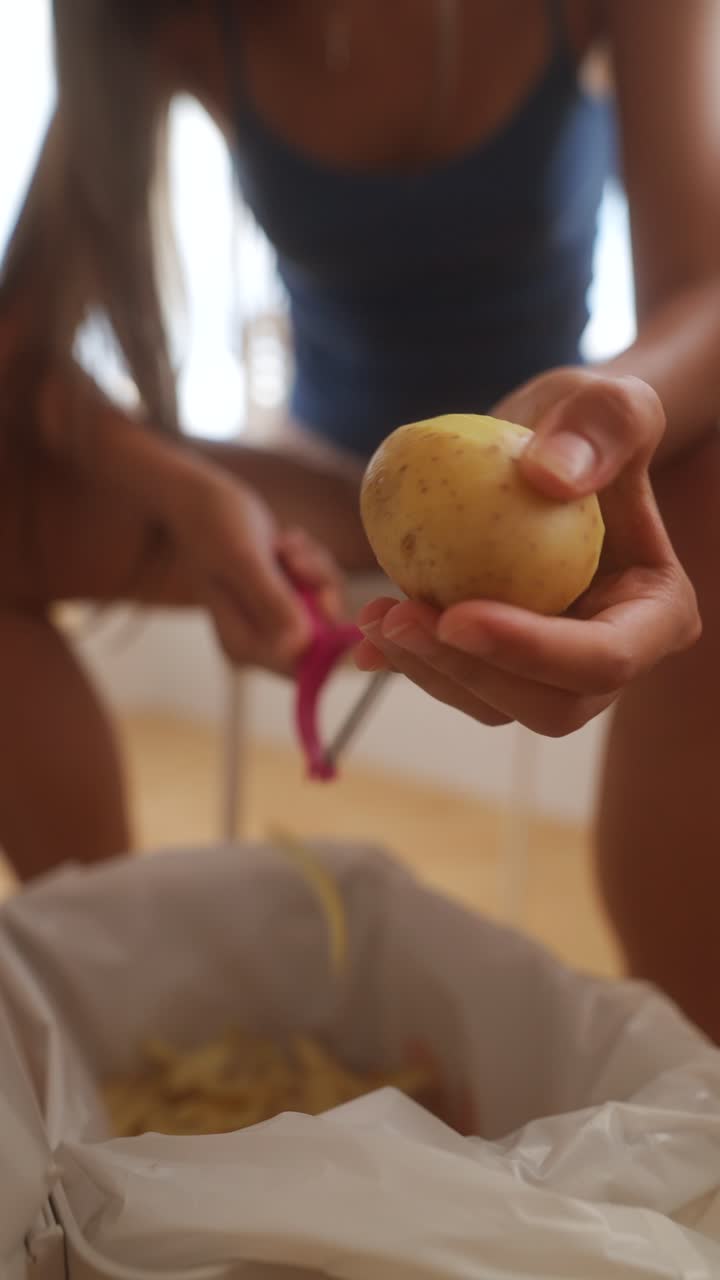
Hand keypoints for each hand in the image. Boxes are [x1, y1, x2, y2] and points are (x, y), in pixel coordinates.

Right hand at [168, 466, 343, 675]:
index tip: (328, 598)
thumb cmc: (212, 526)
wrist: (199, 498)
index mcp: (243, 646)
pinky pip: (320, 587)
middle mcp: (260, 640)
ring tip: (282, 543)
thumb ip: (270, 599)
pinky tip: (283, 541)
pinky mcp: (283, 597)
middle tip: (293, 557)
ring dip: (314, 569)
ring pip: (326, 606)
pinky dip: (311, 561)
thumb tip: (300, 642)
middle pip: (323, 637)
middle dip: (319, 591)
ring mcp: (272, 618)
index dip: (330, 644)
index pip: (302, 669)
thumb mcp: (242, 559)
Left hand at [355, 369, 700, 735]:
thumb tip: (547, 477)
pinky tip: (364, 637)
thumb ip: (603, 424)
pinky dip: (410, 664)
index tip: (457, 614)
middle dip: (469, 673)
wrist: (550, 449)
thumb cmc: (590, 426)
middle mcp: (609, 656)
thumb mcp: (610, 402)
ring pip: (495, 704)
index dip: (531, 651)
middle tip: (400, 620)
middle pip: (548, 705)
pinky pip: (458, 680)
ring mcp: (554, 668)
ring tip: (375, 616)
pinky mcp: (503, 661)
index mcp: (656, 615)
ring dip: (428, 672)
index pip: (605, 658)